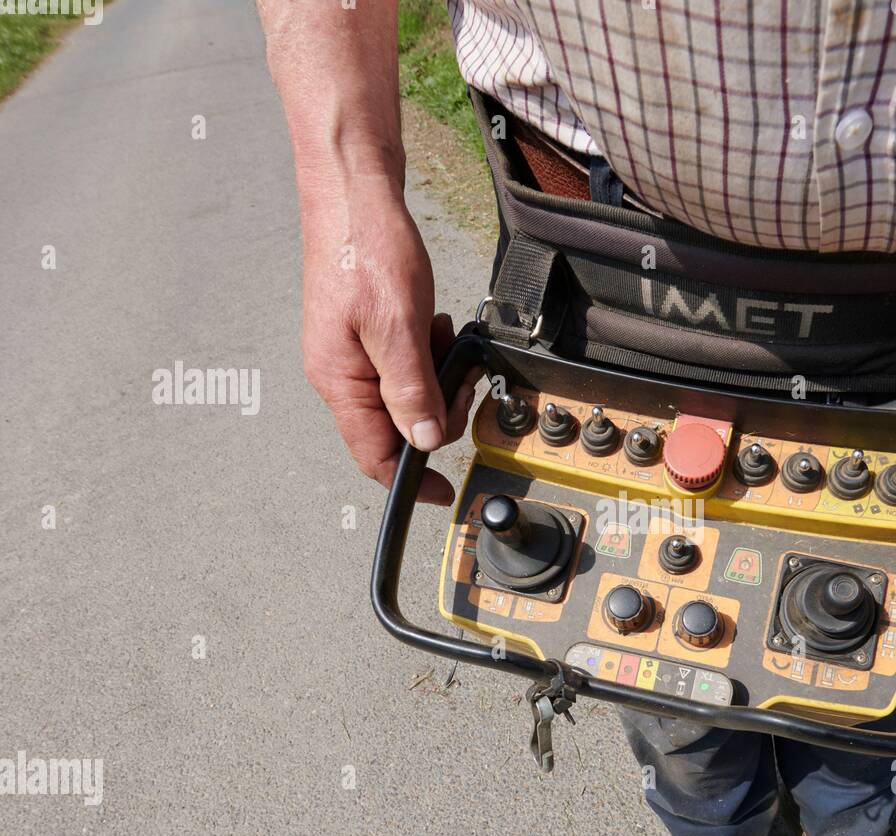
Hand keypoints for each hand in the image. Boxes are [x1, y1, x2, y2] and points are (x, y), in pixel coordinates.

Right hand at [299, 180, 474, 503]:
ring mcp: (352, 354)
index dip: (410, 480)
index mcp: (340, 381)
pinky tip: (434, 325)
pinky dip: (428, 353)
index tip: (443, 493)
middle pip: (396, 427)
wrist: (353, 190)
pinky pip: (405, 364)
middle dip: (437, 412)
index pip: (373, 455)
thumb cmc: (367, 248)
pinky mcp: (367, 333)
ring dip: (435, 377)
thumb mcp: (399, 325)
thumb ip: (411, 388)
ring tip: (446, 341)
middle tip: (463, 379)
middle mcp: (341, 374)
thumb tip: (421, 441)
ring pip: (405, 395)